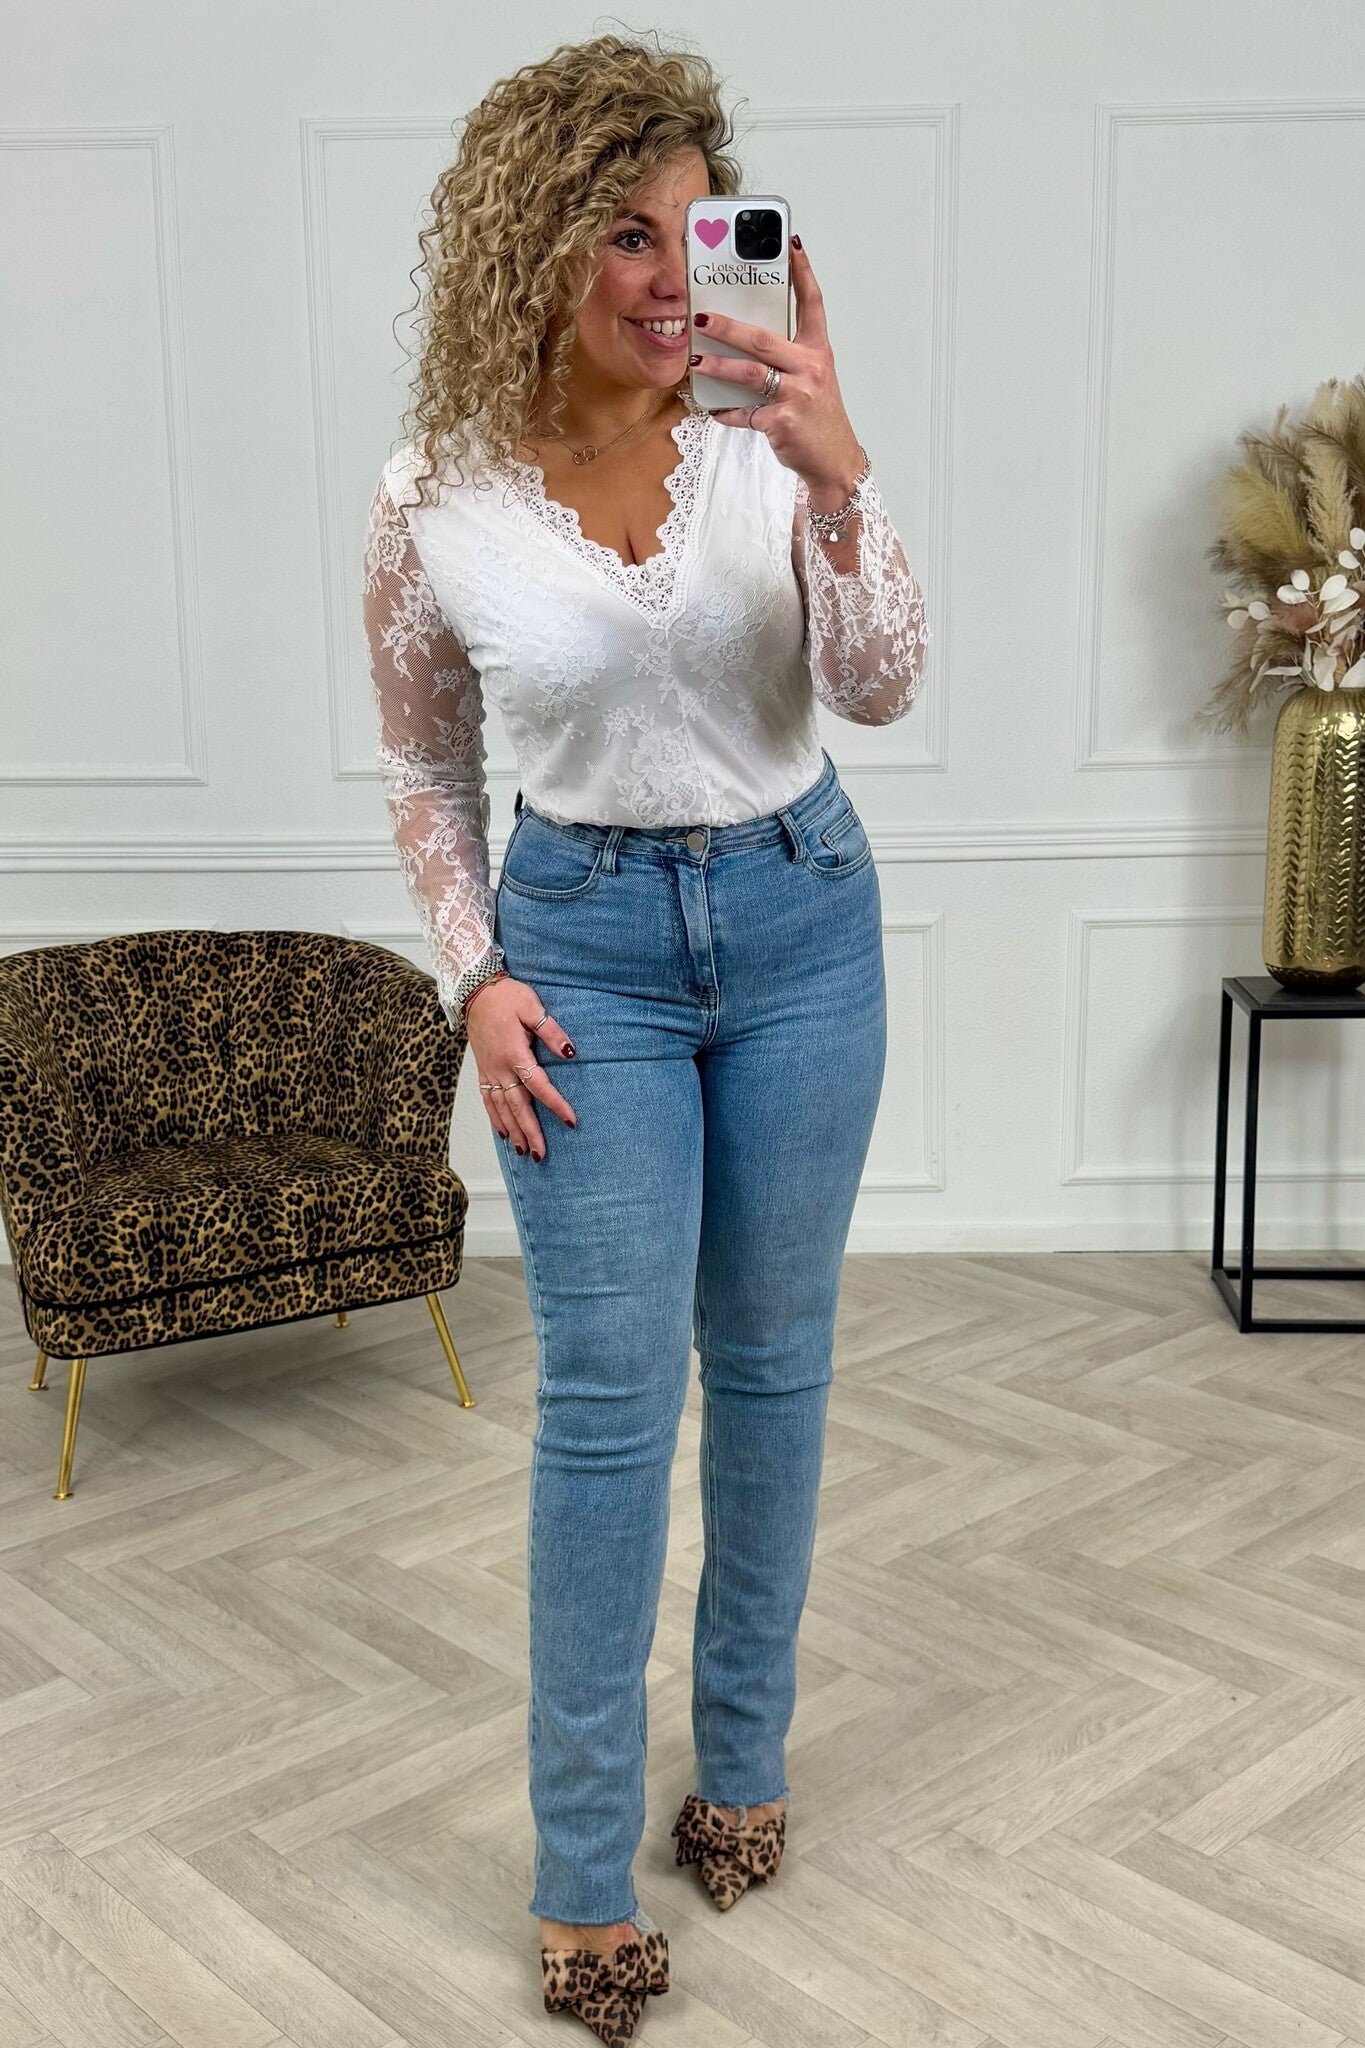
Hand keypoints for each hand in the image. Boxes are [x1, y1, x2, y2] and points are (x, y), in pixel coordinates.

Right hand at [465, 976, 576, 1160]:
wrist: (474, 991)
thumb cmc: (506, 997)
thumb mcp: (532, 1007)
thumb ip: (551, 1031)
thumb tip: (570, 1054)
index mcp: (515, 1053)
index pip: (538, 1085)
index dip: (555, 1104)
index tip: (570, 1120)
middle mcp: (499, 1067)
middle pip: (517, 1106)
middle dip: (529, 1131)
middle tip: (541, 1154)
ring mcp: (489, 1071)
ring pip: (500, 1108)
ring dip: (512, 1131)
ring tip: (523, 1152)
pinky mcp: (482, 1069)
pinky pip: (487, 1100)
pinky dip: (494, 1119)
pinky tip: (502, 1133)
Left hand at [689, 237, 863, 496]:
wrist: (833, 461)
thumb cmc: (817, 417)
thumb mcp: (811, 379)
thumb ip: (786, 357)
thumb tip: (744, 338)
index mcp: (817, 351)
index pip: (813, 303)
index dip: (802, 272)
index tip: (791, 245)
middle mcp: (810, 368)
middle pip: (764, 339)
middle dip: (728, 327)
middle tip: (702, 317)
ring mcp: (797, 396)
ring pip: (750, 373)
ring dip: (719, 366)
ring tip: (696, 361)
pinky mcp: (782, 423)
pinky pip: (745, 413)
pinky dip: (727, 412)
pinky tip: (713, 408)